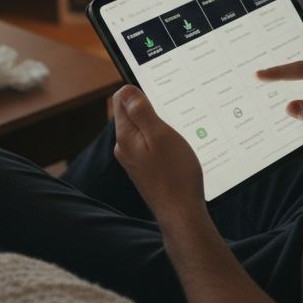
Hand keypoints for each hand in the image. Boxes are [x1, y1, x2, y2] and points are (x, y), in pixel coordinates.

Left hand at [112, 85, 205, 223]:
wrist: (181, 213)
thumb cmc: (175, 174)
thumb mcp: (160, 135)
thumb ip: (141, 112)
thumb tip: (126, 90)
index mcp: (125, 136)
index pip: (121, 99)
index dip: (140, 90)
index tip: (162, 95)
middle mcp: (124, 147)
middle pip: (131, 114)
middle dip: (151, 108)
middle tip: (174, 113)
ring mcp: (134, 160)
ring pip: (143, 130)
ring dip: (158, 126)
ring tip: (178, 132)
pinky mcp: (145, 169)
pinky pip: (150, 145)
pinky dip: (162, 141)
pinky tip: (177, 149)